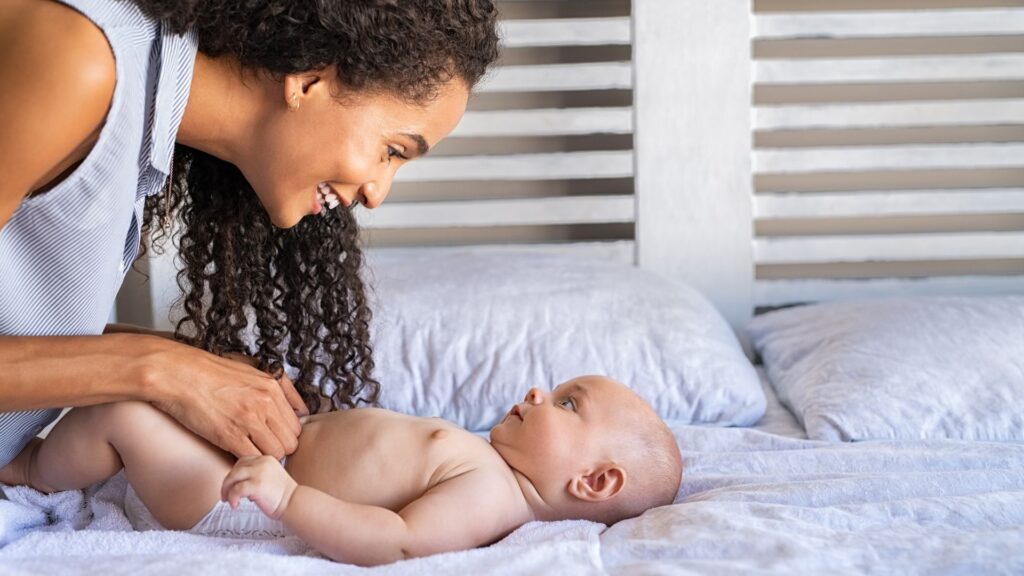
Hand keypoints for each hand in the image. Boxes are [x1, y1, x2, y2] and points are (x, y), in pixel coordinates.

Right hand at [138, 336, 304, 458]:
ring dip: (263, 456)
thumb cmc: (210, 373)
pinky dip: (247, 460)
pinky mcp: (229, 435)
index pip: (297, 425)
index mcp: (272, 387)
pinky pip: (252, 458)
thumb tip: (301, 410)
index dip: (285, 434)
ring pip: (275, 453)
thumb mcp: (252, 370)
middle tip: (262, 447)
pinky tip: (235, 452)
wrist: (178, 374)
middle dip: (278, 448)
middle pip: (290, 442)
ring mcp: (248, 419)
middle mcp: (265, 403)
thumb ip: (280, 387)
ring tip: (249, 450)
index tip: (273, 436)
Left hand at [221, 455, 297, 519]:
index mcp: (266, 459)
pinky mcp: (257, 485)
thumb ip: (255, 475)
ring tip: (228, 501)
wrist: (294, 503)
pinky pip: (236, 489)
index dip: (235, 474)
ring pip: (233, 477)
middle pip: (235, 469)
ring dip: (226, 490)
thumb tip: (237, 484)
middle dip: (227, 483)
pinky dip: (232, 498)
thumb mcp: (269, 477)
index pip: (243, 461)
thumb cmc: (282, 495)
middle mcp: (262, 462)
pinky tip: (235, 505)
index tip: (232, 486)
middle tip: (225, 496)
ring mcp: (259, 472)